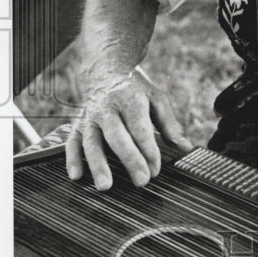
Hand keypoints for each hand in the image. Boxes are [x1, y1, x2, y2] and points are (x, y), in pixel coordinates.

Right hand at [66, 66, 192, 189]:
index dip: (149, 150)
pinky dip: (72, 159)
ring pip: (92, 141)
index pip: (140, 128)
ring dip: (97, 164)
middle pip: (117, 136)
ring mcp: (90, 116)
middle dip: (129, 159)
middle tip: (141, 181)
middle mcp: (107, 108)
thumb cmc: (135, 89)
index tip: (156, 170)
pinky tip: (76, 176)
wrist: (105, 70)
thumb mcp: (156, 98)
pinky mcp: (78, 124)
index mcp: (130, 99)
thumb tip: (185, 147)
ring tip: (105, 186)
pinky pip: (72, 142)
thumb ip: (169, 124)